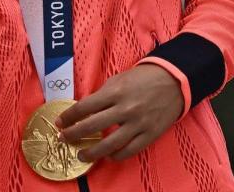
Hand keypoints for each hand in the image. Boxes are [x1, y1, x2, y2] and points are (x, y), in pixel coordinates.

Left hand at [56, 65, 182, 162]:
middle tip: (63, 138)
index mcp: (115, 92)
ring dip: (92, 152)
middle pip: (93, 126)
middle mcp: (125, 109)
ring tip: (81, 155)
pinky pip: (129, 150)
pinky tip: (108, 156)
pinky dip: (116, 156)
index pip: (84, 107)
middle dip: (74, 134)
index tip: (60, 122)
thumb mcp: (119, 79)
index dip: (69, 116)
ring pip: (110, 144)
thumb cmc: (142, 78)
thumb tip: (85, 110)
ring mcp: (138, 124)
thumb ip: (102, 94)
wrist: (173, 81)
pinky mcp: (149, 134)